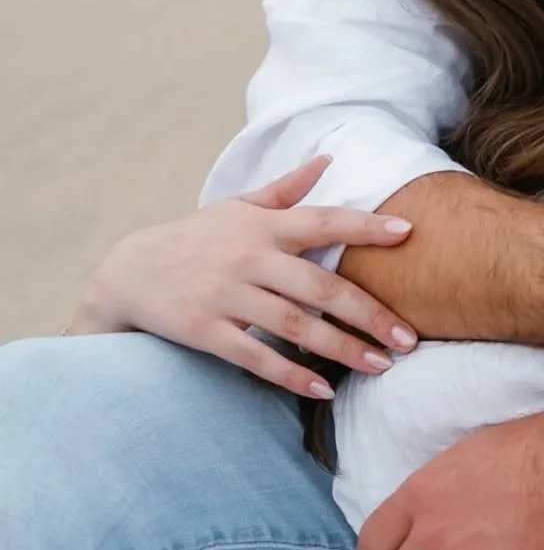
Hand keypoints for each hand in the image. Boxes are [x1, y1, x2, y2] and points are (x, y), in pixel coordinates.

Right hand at [70, 158, 418, 397]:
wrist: (127, 272)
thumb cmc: (195, 237)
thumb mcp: (236, 207)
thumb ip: (286, 190)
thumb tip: (327, 159)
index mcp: (263, 227)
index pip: (323, 221)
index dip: (365, 225)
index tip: (408, 232)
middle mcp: (249, 258)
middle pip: (319, 286)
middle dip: (369, 313)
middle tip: (410, 338)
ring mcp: (226, 296)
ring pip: (295, 325)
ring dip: (342, 349)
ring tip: (382, 366)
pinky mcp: (205, 330)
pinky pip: (255, 356)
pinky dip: (290, 374)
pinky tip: (323, 390)